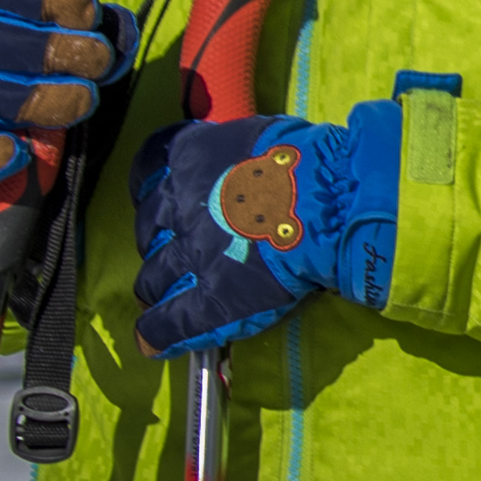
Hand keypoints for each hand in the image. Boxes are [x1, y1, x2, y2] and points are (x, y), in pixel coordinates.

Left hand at [132, 112, 397, 354]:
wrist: (333, 202)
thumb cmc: (307, 163)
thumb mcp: (257, 137)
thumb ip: (233, 149)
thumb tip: (234, 158)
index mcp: (188, 160)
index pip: (147, 173)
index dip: (156, 192)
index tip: (170, 199)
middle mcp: (177, 208)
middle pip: (147, 231)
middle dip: (158, 242)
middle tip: (181, 250)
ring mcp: (188, 257)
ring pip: (151, 280)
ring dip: (158, 287)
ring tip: (169, 296)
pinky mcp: (208, 301)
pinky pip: (168, 324)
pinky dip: (157, 335)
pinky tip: (152, 343)